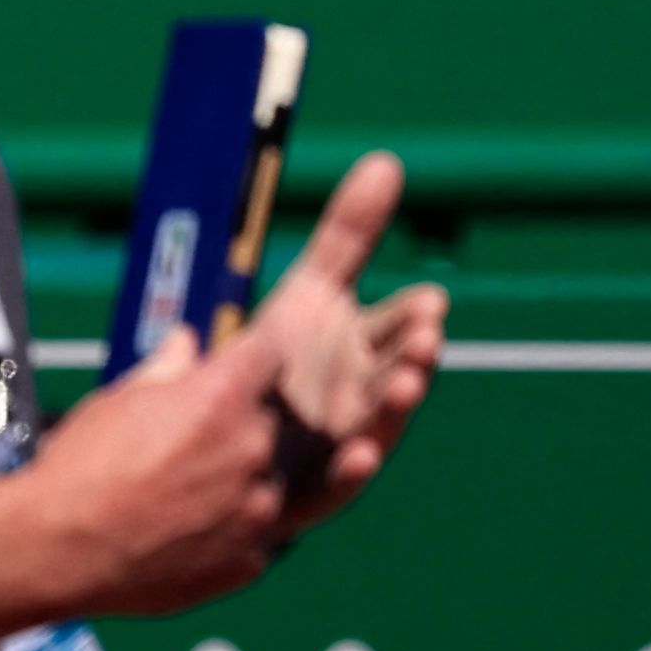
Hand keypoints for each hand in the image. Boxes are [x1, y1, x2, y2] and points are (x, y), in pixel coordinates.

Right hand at [25, 315, 291, 612]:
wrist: (62, 552)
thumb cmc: (79, 470)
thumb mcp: (114, 402)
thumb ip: (165, 368)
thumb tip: (186, 343)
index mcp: (220, 400)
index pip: (266, 356)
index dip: (246, 359)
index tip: (231, 368)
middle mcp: (251, 451)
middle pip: (264, 424)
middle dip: (234, 427)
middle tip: (184, 445)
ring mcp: (257, 510)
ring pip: (261, 482)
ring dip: (234, 483)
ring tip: (178, 496)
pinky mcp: (250, 559)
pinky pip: (251, 534)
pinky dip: (226, 531)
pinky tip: (180, 532)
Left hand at [239, 152, 447, 523]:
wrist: (221, 450)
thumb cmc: (284, 356)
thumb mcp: (308, 292)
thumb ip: (348, 234)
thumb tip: (387, 161)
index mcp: (356, 350)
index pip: (392, 326)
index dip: (412, 316)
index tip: (429, 298)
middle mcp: (356, 399)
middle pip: (392, 375)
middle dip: (412, 357)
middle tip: (425, 334)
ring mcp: (338, 445)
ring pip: (375, 428)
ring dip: (393, 408)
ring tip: (406, 381)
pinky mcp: (305, 488)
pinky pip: (331, 487)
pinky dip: (349, 473)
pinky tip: (358, 455)